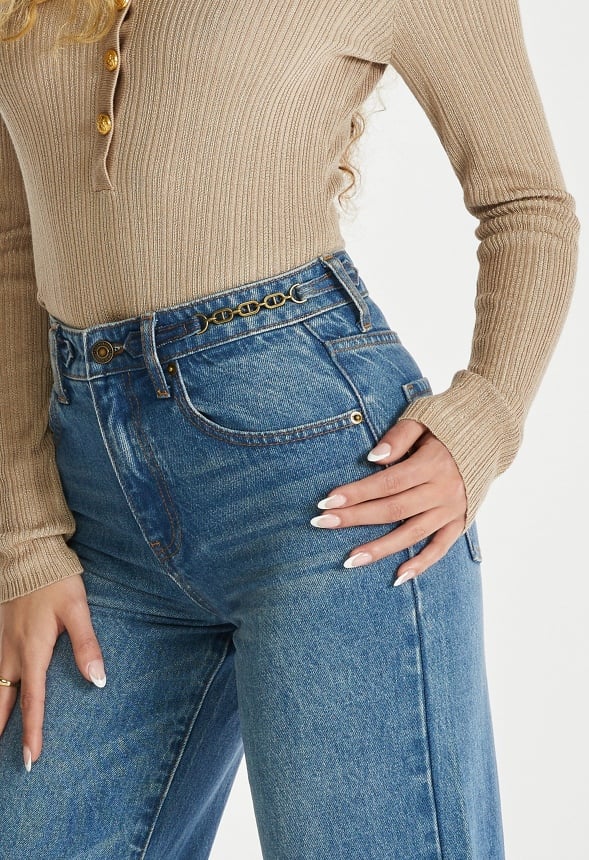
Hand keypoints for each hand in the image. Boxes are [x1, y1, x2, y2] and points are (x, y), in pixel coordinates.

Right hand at [0, 574, 105, 770]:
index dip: (32, 732)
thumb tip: (98, 679)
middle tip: (11, 763)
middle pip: (2, 702)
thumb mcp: (77, 609)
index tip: (32, 759)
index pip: (33, 701)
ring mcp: (0, 644)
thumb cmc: (55, 581)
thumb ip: (87, 644)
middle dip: (2, 733)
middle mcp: (11, 652)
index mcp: (32, 650)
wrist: (27, 554)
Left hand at [311, 419, 466, 584]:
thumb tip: (373, 458)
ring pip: (412, 534)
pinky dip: (421, 565)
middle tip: (321, 524)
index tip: (327, 501)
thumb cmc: (447, 422)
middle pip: (393, 509)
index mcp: (433, 463)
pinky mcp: (460, 522)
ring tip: (349, 560)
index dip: (356, 492)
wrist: (490, 432)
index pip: (387, 482)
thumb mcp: (423, 418)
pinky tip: (397, 577)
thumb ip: (399, 436)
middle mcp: (443, 490)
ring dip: (380, 549)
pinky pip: (440, 548)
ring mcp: (453, 509)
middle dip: (355, 517)